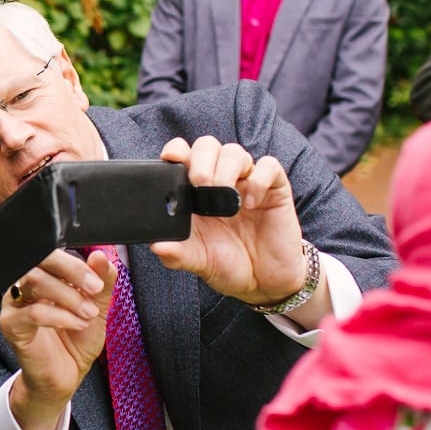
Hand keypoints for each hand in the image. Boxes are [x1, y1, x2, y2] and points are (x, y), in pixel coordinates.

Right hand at [1, 249, 115, 429]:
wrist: (65, 376)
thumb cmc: (76, 340)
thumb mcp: (98, 308)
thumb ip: (102, 282)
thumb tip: (104, 256)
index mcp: (45, 274)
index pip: (54, 252)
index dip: (77, 262)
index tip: (99, 278)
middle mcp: (25, 284)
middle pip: (40, 259)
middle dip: (72, 271)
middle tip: (95, 288)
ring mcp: (14, 303)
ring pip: (34, 281)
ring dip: (68, 296)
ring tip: (88, 313)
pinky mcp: (11, 325)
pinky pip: (32, 312)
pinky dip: (60, 316)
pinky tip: (76, 324)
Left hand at [150, 136, 305, 306]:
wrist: (264, 284)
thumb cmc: (228, 265)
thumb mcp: (199, 262)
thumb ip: (177, 254)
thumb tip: (156, 245)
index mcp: (196, 193)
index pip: (184, 156)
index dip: (176, 150)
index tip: (172, 159)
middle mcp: (220, 181)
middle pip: (207, 145)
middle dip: (201, 160)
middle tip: (200, 185)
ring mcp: (247, 183)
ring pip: (234, 151)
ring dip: (226, 169)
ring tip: (225, 198)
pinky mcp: (275, 189)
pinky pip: (269, 166)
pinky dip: (258, 179)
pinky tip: (251, 204)